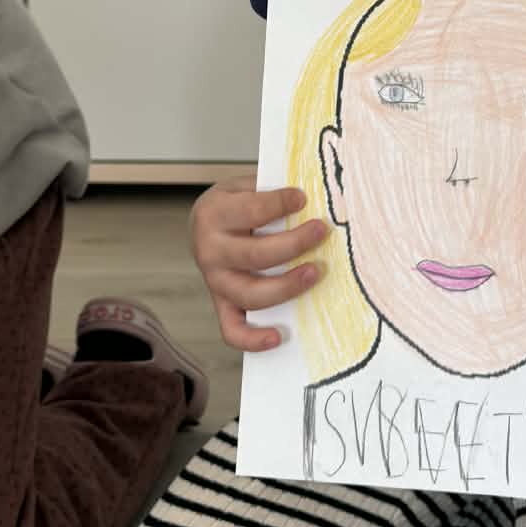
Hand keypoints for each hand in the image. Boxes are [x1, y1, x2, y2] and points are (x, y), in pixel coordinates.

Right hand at [191, 178, 328, 352]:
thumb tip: (313, 198)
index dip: (280, 204)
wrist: (205, 223)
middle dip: (294, 244)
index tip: (302, 198)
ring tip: (315, 272)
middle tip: (321, 230)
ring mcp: (214, 281)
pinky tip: (278, 337)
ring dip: (287, 286)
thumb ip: (269, 191)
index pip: (251, 211)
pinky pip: (232, 330)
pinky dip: (252, 340)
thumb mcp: (243, 186)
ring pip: (250, 294)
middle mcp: (209, 250)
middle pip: (255, 254)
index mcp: (213, 214)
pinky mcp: (221, 304)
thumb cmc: (234, 204)